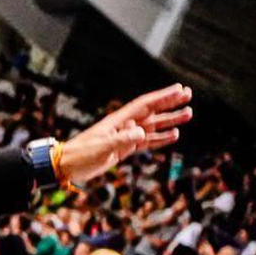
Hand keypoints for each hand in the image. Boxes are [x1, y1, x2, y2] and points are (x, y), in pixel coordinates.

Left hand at [58, 84, 191, 183]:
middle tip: (189, 95)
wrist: (67, 165)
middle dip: (170, 103)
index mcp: (118, 121)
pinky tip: (174, 135)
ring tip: (188, 114)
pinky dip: (161, 138)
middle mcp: (124, 126)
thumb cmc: (81, 155)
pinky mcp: (124, 149)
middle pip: (152, 112)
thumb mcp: (101, 148)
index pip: (144, 105)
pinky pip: (147, 142)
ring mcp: (125, 136)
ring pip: (153, 126)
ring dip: (170, 120)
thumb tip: (142, 132)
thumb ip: (122, 140)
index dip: (162, 96)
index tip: (178, 89)